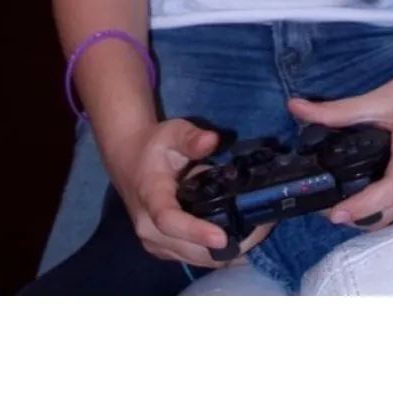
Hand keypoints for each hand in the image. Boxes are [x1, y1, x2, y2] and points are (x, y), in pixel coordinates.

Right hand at [109, 119, 271, 268]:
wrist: (129, 161)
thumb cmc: (154, 146)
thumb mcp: (172, 132)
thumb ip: (191, 138)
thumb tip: (212, 140)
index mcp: (150, 197)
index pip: (169, 221)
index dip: (196, 232)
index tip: (222, 237)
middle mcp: (148, 228)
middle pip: (191, 250)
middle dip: (229, 245)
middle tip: (263, 227)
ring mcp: (156, 243)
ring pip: (198, 260)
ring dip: (228, 251)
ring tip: (258, 231)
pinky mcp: (165, 249)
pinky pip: (196, 259)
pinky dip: (219, 252)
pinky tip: (241, 236)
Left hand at [287, 60, 392, 231]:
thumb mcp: (381, 97)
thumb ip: (338, 111)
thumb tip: (295, 109)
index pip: (391, 190)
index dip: (362, 207)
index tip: (335, 214)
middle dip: (363, 217)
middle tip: (333, 209)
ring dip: (381, 212)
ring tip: (353, 201)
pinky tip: (383, 191)